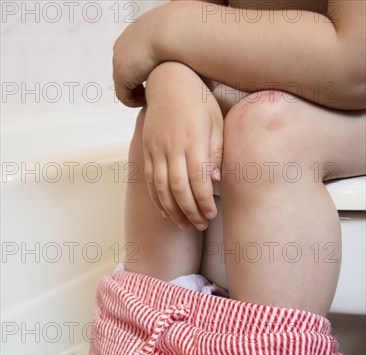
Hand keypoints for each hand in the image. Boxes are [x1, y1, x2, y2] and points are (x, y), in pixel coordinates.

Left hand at [113, 4, 165, 106]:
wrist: (168, 32)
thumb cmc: (174, 35)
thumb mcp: (168, 40)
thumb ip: (164, 48)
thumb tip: (170, 55)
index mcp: (128, 39)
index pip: (128, 62)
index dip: (139, 76)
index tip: (152, 82)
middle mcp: (120, 50)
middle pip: (124, 75)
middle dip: (136, 87)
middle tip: (150, 93)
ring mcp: (118, 63)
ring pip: (123, 88)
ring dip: (135, 96)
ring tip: (150, 98)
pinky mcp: (122, 76)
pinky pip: (124, 97)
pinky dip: (135, 102)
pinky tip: (147, 100)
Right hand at [143, 63, 223, 230]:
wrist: (169, 80)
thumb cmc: (199, 102)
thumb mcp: (216, 122)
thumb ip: (216, 151)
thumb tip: (215, 180)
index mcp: (193, 140)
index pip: (198, 180)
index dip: (204, 201)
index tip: (212, 215)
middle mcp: (172, 147)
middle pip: (179, 188)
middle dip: (190, 211)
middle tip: (201, 225)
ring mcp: (156, 149)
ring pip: (161, 188)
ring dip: (173, 210)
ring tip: (185, 225)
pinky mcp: (147, 150)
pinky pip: (150, 180)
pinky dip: (157, 199)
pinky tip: (166, 212)